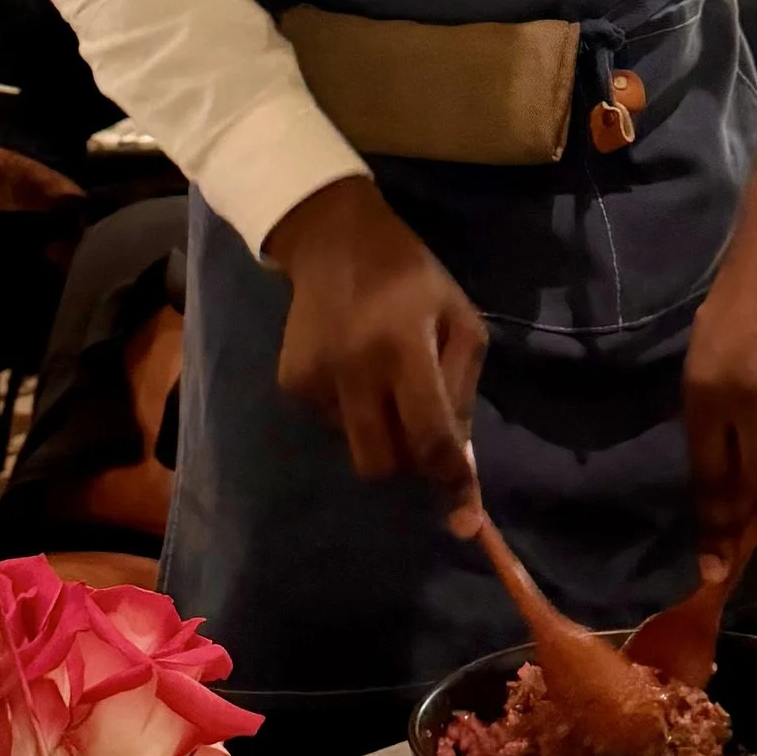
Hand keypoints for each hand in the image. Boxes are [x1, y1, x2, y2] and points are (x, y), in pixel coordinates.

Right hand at [263, 174, 484, 497]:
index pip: (430, 436)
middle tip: (422, 432)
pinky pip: (330, 426)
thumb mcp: (458, 319)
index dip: (452, 481)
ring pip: (356, 447)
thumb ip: (462, 393)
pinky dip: (352, 413)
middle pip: (382, 462)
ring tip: (384, 382)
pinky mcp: (290, 382)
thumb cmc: (410, 277)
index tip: (466, 517)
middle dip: (408, 463)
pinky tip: (354, 370)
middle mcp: (353, 368)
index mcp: (403, 346)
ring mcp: (314, 378)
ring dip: (380, 432)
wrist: (331, 239)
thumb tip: (460, 469)